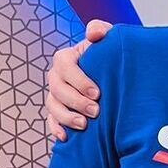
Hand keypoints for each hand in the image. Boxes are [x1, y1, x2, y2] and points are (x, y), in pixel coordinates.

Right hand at [45, 20, 112, 139]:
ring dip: (66, 117)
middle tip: (95, 111)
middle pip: (57, 89)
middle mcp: (58, 76)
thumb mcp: (110, 39)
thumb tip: (94, 33)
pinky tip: (66, 137)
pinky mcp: (59, 110)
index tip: (97, 92)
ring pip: (52, 106)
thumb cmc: (110, 56)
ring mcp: (56, 95)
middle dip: (75, 101)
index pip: (64, 65)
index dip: (78, 80)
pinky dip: (56, 129)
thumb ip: (101, 30)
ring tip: (84, 125)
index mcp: (67, 58)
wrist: (115, 75)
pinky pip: (51, 120)